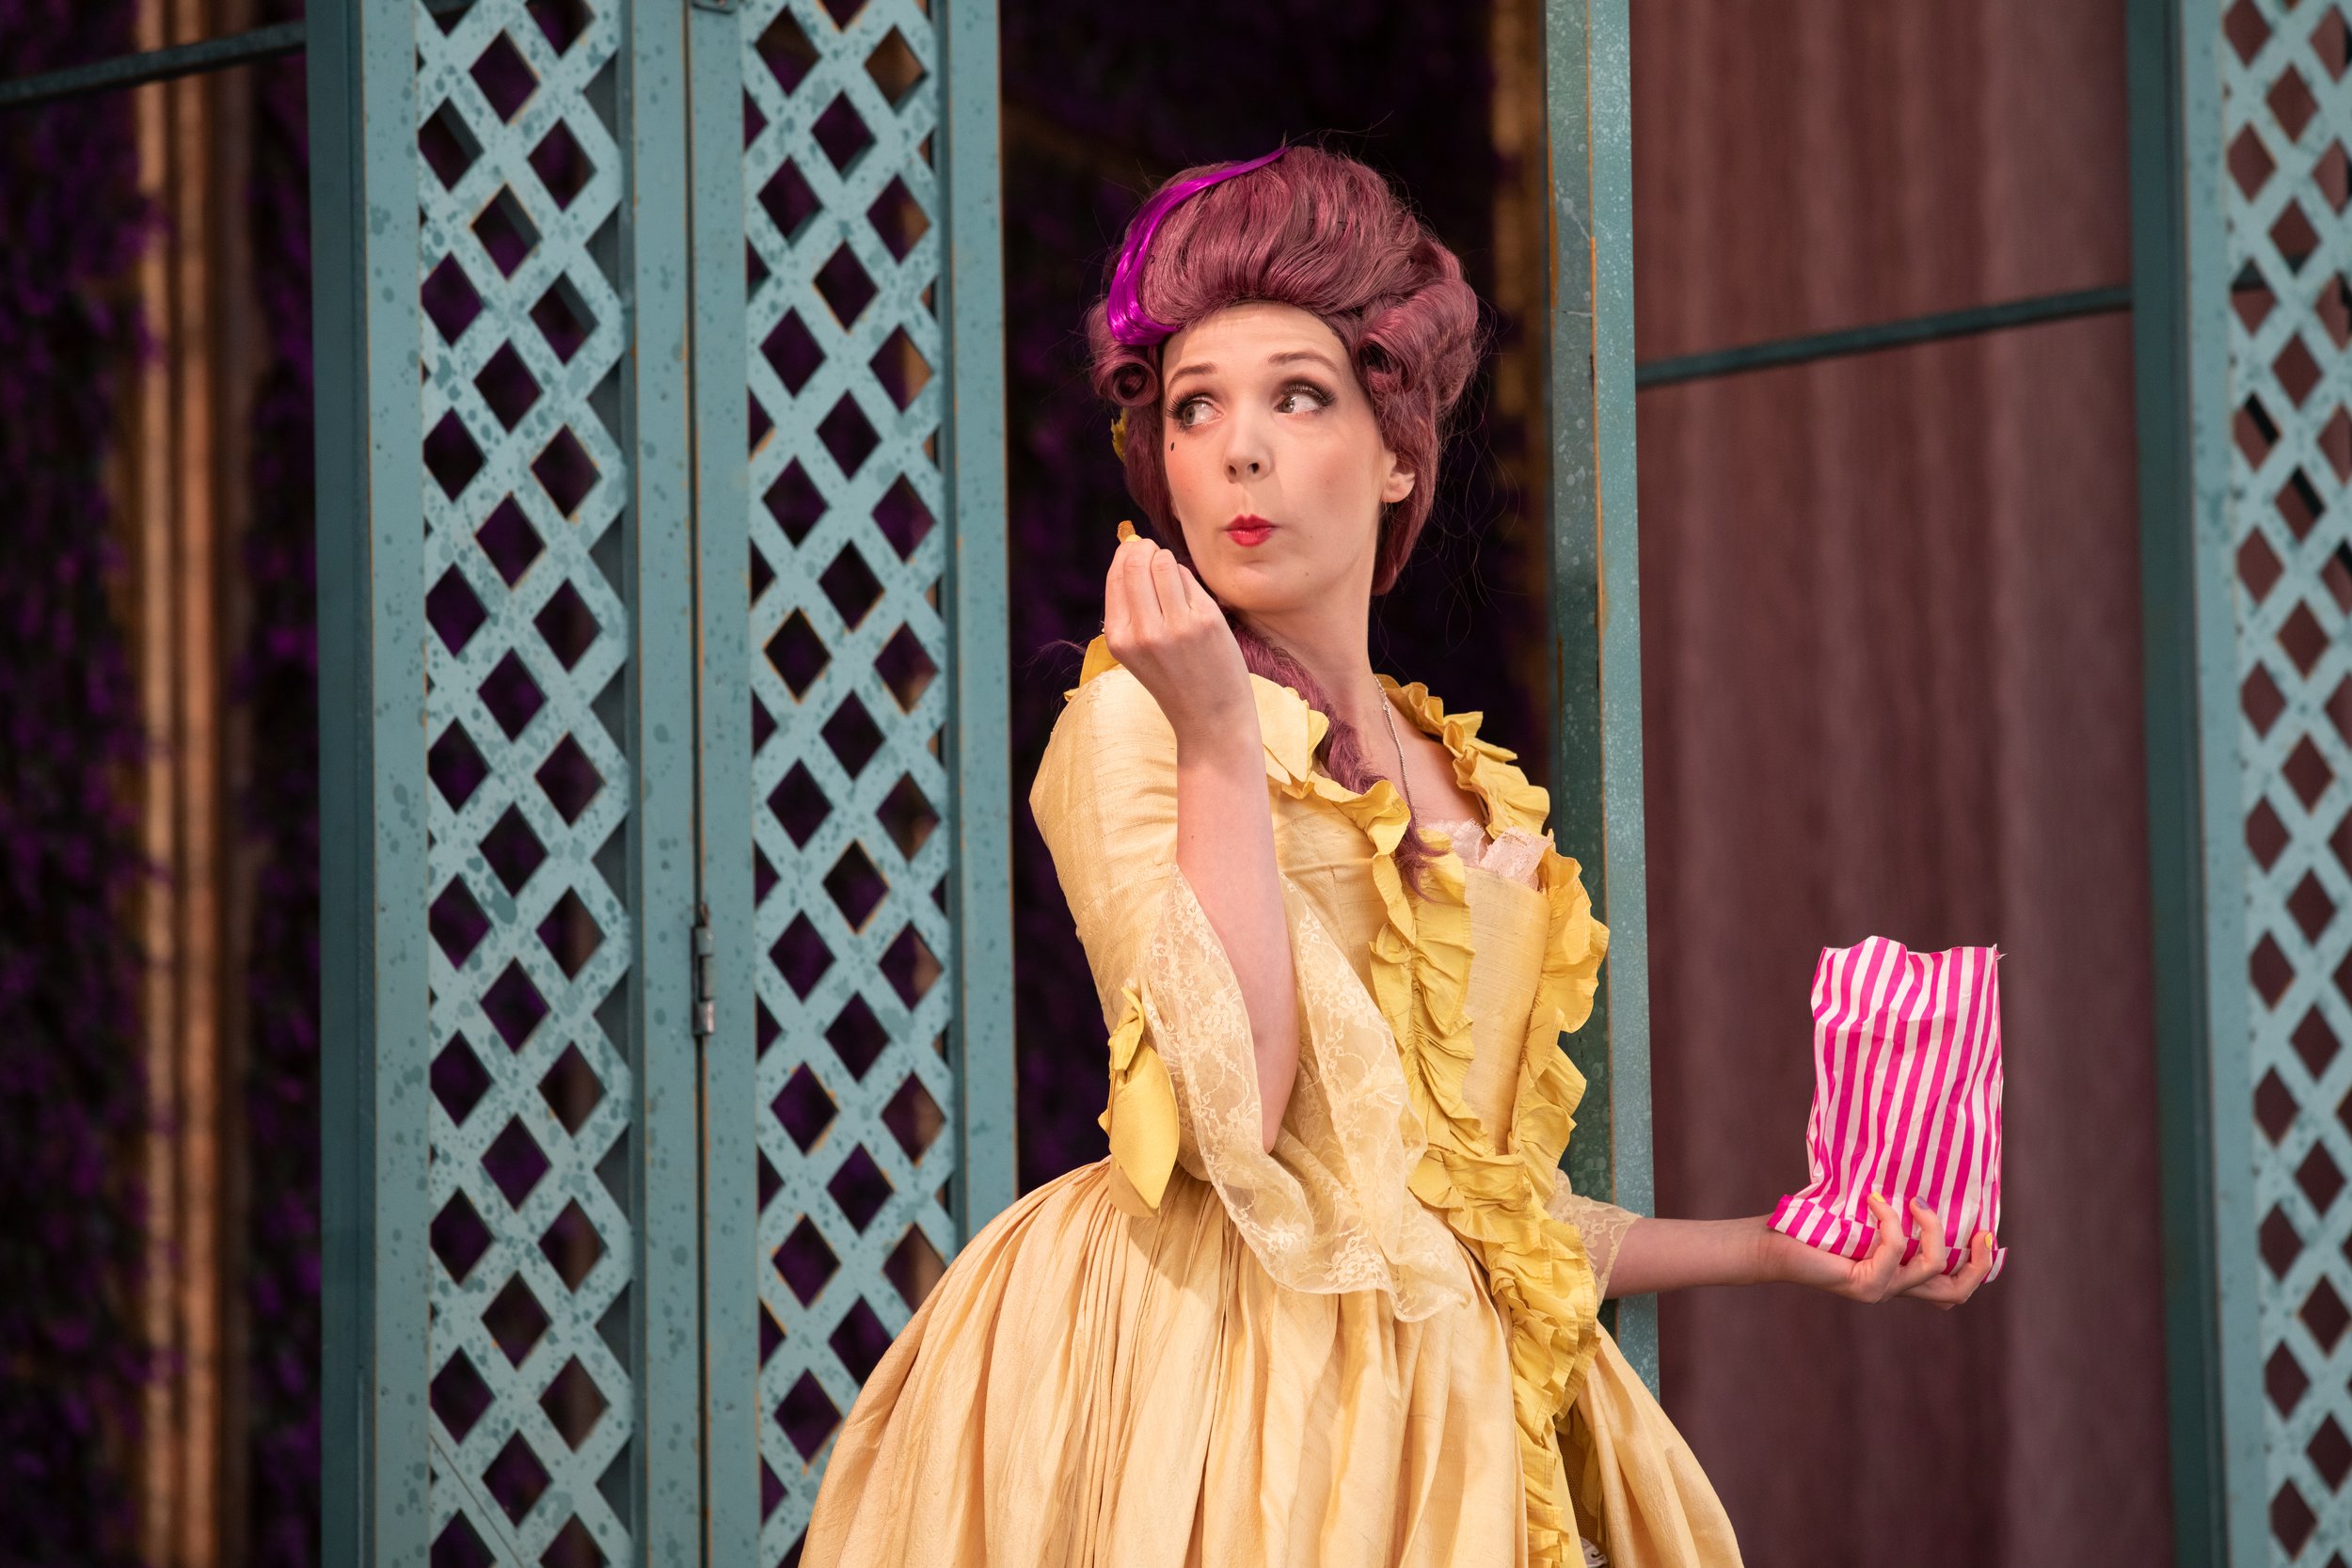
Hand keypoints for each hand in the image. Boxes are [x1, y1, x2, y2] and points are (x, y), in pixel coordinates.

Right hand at [1102, 532, 1253, 749]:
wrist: (1210, 719)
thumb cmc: (1175, 680)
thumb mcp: (1136, 650)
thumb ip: (1130, 606)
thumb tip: (1131, 548)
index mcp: (1119, 639)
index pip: (1117, 575)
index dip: (1127, 554)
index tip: (1137, 551)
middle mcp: (1142, 632)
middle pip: (1137, 562)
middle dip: (1146, 549)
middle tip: (1156, 554)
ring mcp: (1175, 626)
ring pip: (1164, 563)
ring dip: (1169, 562)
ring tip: (1175, 582)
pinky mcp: (1205, 621)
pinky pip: (1190, 579)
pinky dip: (1189, 581)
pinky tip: (1193, 600)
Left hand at [1766, 1194, 1995, 1309]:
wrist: (1773, 1241)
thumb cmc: (1814, 1223)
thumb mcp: (1863, 1214)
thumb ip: (1891, 1210)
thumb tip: (1919, 1176)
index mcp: (1899, 1273)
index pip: (1952, 1287)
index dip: (1980, 1269)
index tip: (1990, 1237)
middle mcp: (1894, 1287)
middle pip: (1956, 1293)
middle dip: (1978, 1263)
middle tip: (1980, 1230)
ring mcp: (1881, 1290)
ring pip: (1933, 1267)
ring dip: (1932, 1228)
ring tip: (1913, 1200)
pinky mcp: (1863, 1285)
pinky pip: (1894, 1250)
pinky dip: (1890, 1220)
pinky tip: (1873, 1200)